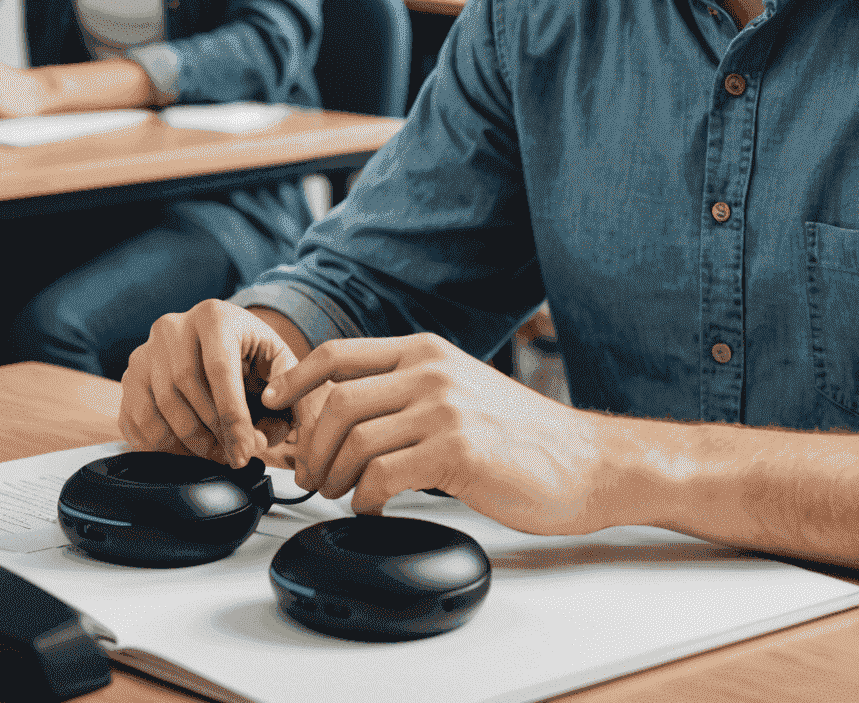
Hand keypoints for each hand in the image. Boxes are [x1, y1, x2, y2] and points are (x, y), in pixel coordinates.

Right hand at [119, 299, 307, 466]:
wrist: (220, 341)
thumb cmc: (252, 354)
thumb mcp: (278, 361)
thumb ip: (283, 392)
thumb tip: (260, 435)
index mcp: (214, 315)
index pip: (219, 368)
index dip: (233, 416)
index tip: (246, 451)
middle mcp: (174, 326)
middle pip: (185, 386)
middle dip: (211, 430)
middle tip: (231, 455)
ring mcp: (146, 350)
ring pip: (158, 405)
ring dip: (186, 441)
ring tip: (213, 452)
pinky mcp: (130, 375)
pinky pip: (136, 418)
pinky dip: (159, 443)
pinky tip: (184, 449)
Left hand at [263, 332, 612, 533]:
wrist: (584, 461)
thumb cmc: (522, 436)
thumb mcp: (459, 390)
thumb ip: (408, 390)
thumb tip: (345, 416)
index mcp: (426, 350)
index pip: (338, 354)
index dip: (295, 381)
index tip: (274, 406)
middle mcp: (431, 371)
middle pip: (335, 401)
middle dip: (310, 447)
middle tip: (311, 477)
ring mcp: (443, 407)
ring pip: (352, 440)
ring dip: (332, 477)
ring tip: (340, 496)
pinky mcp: (456, 450)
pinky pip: (381, 476)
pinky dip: (364, 500)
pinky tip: (375, 509)